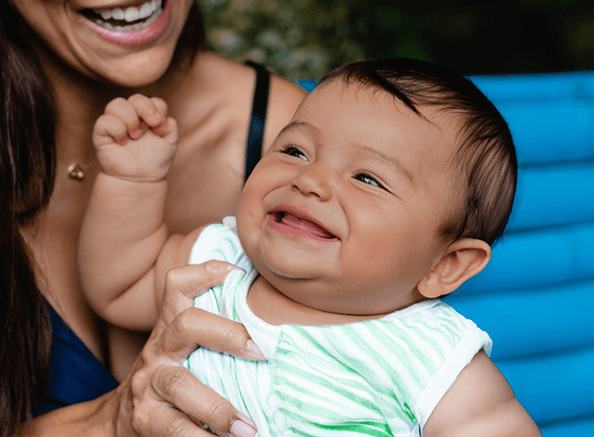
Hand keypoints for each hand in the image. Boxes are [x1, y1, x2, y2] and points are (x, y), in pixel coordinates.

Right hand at [93, 94, 177, 181]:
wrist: (141, 179)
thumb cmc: (154, 160)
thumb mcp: (170, 143)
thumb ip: (171, 126)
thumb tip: (159, 119)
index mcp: (149, 116)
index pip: (154, 101)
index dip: (158, 109)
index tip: (160, 127)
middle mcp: (132, 116)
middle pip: (136, 98)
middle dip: (146, 108)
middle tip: (152, 124)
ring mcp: (116, 123)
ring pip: (117, 104)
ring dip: (130, 119)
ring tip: (135, 136)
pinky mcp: (102, 133)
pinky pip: (104, 120)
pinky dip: (116, 129)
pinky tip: (123, 142)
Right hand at [114, 260, 264, 436]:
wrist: (121, 420)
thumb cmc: (170, 378)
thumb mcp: (184, 349)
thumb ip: (213, 334)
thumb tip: (271, 328)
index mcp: (170, 326)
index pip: (179, 285)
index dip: (206, 272)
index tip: (238, 275)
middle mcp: (159, 348)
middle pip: (187, 324)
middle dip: (226, 334)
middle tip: (261, 352)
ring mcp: (148, 383)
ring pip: (180, 383)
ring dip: (218, 406)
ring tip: (248, 427)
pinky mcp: (144, 418)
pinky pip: (173, 428)